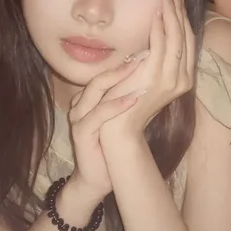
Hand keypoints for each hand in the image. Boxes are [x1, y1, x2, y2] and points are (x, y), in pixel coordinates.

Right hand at [67, 55, 147, 202]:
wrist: (95, 179)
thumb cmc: (109, 148)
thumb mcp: (119, 120)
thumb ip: (128, 100)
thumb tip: (152, 82)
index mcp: (90, 99)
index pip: (107, 74)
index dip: (127, 62)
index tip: (147, 53)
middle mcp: (81, 104)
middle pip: (100, 76)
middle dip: (124, 64)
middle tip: (146, 51)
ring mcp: (79, 117)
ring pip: (96, 89)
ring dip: (120, 77)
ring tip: (141, 66)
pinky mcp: (81, 133)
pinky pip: (98, 114)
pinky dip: (116, 104)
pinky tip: (134, 97)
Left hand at [99, 0, 195, 143]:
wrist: (120, 129)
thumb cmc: (128, 103)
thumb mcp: (145, 78)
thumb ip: (153, 61)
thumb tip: (152, 38)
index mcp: (183, 79)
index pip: (188, 43)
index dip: (184, 21)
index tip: (177, 2)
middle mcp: (183, 79)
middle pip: (186, 37)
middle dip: (179, 13)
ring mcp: (172, 79)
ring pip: (176, 38)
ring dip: (171, 14)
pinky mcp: (157, 77)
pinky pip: (161, 45)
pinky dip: (160, 27)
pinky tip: (156, 13)